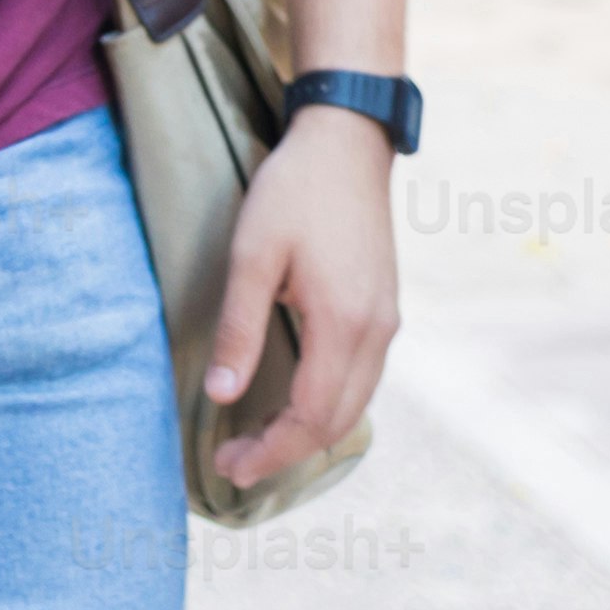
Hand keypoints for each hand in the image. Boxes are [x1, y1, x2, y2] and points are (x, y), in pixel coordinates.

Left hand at [204, 102, 399, 492]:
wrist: (347, 143)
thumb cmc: (293, 191)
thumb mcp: (252, 255)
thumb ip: (239, 329)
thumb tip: (222, 395)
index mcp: (345, 324)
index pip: (311, 416)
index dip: (271, 450)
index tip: (229, 466)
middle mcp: (376, 332)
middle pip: (337, 422)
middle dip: (286, 452)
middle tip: (234, 465)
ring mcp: (387, 322)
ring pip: (355, 405)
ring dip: (308, 433)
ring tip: (258, 443)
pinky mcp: (384, 310)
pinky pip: (362, 379)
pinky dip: (329, 406)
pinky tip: (295, 404)